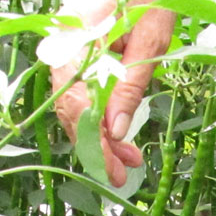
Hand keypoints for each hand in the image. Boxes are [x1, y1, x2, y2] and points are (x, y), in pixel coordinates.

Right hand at [50, 0, 175, 186]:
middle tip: (121, 174)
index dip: (96, 143)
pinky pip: (81, 89)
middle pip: (72, 108)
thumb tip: (116, 131)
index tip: (114, 170)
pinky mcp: (77, 48)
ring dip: (99, 134)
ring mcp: (68, 46)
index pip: (79, 105)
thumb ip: (130, 87)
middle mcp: (65, 45)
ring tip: (128, 157)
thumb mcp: (150, 41)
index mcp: (79, 40)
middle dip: (97, 146)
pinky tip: (117, 133)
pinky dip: (98, 114)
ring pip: (75, 102)